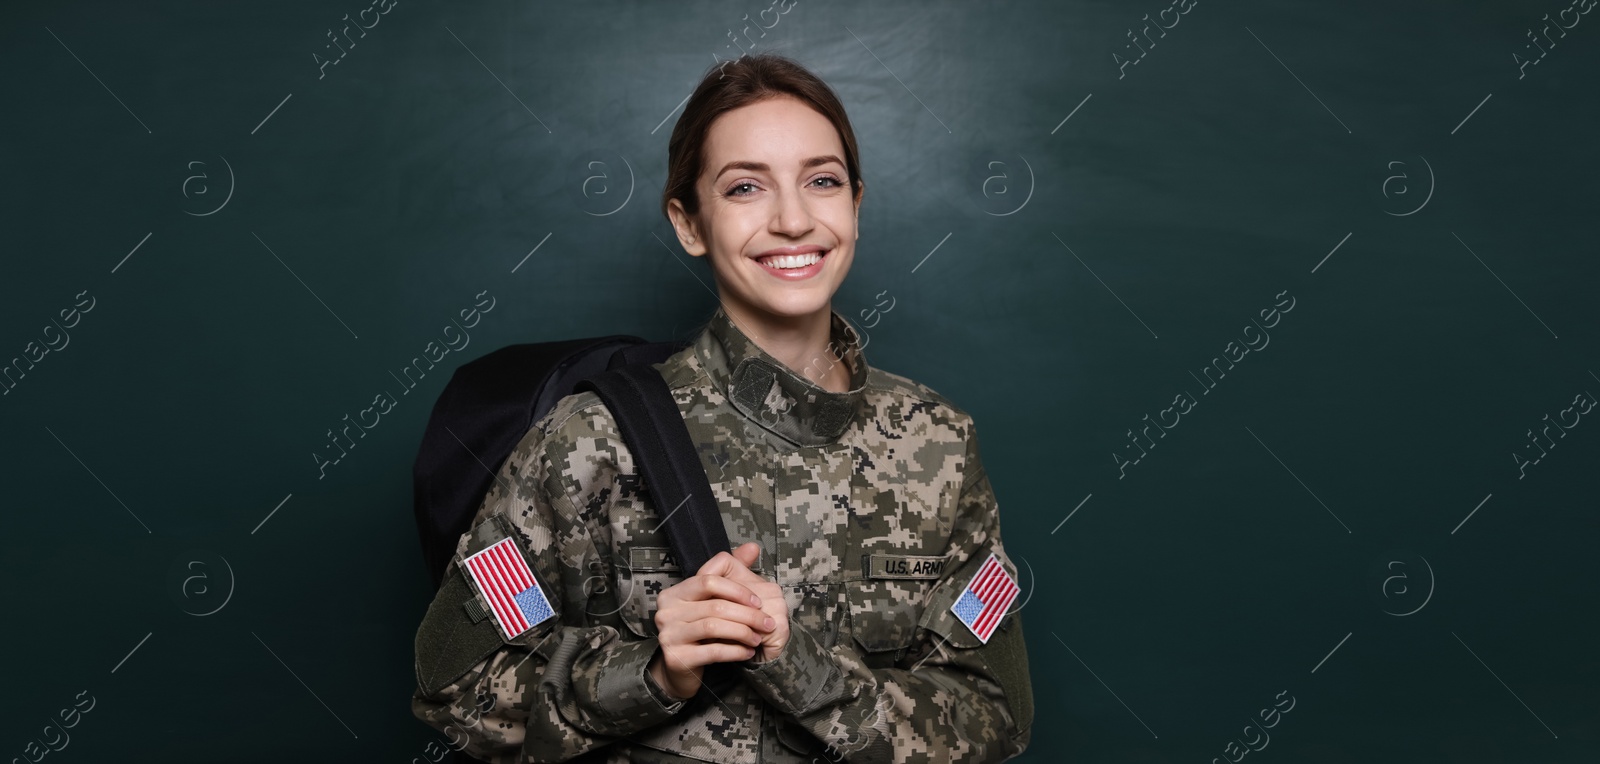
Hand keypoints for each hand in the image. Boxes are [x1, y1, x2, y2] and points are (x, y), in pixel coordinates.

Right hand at [647, 542, 777, 699]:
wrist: (681, 669)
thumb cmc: (701, 631)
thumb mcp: (714, 600)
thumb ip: (732, 571)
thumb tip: (753, 547)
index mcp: (674, 592)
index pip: (709, 580)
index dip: (737, 590)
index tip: (758, 602)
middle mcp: (666, 611)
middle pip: (715, 605)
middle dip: (748, 615)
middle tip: (768, 623)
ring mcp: (668, 634)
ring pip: (714, 627)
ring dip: (743, 632)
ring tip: (758, 638)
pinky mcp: (676, 658)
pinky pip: (712, 651)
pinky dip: (735, 651)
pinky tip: (748, 652)